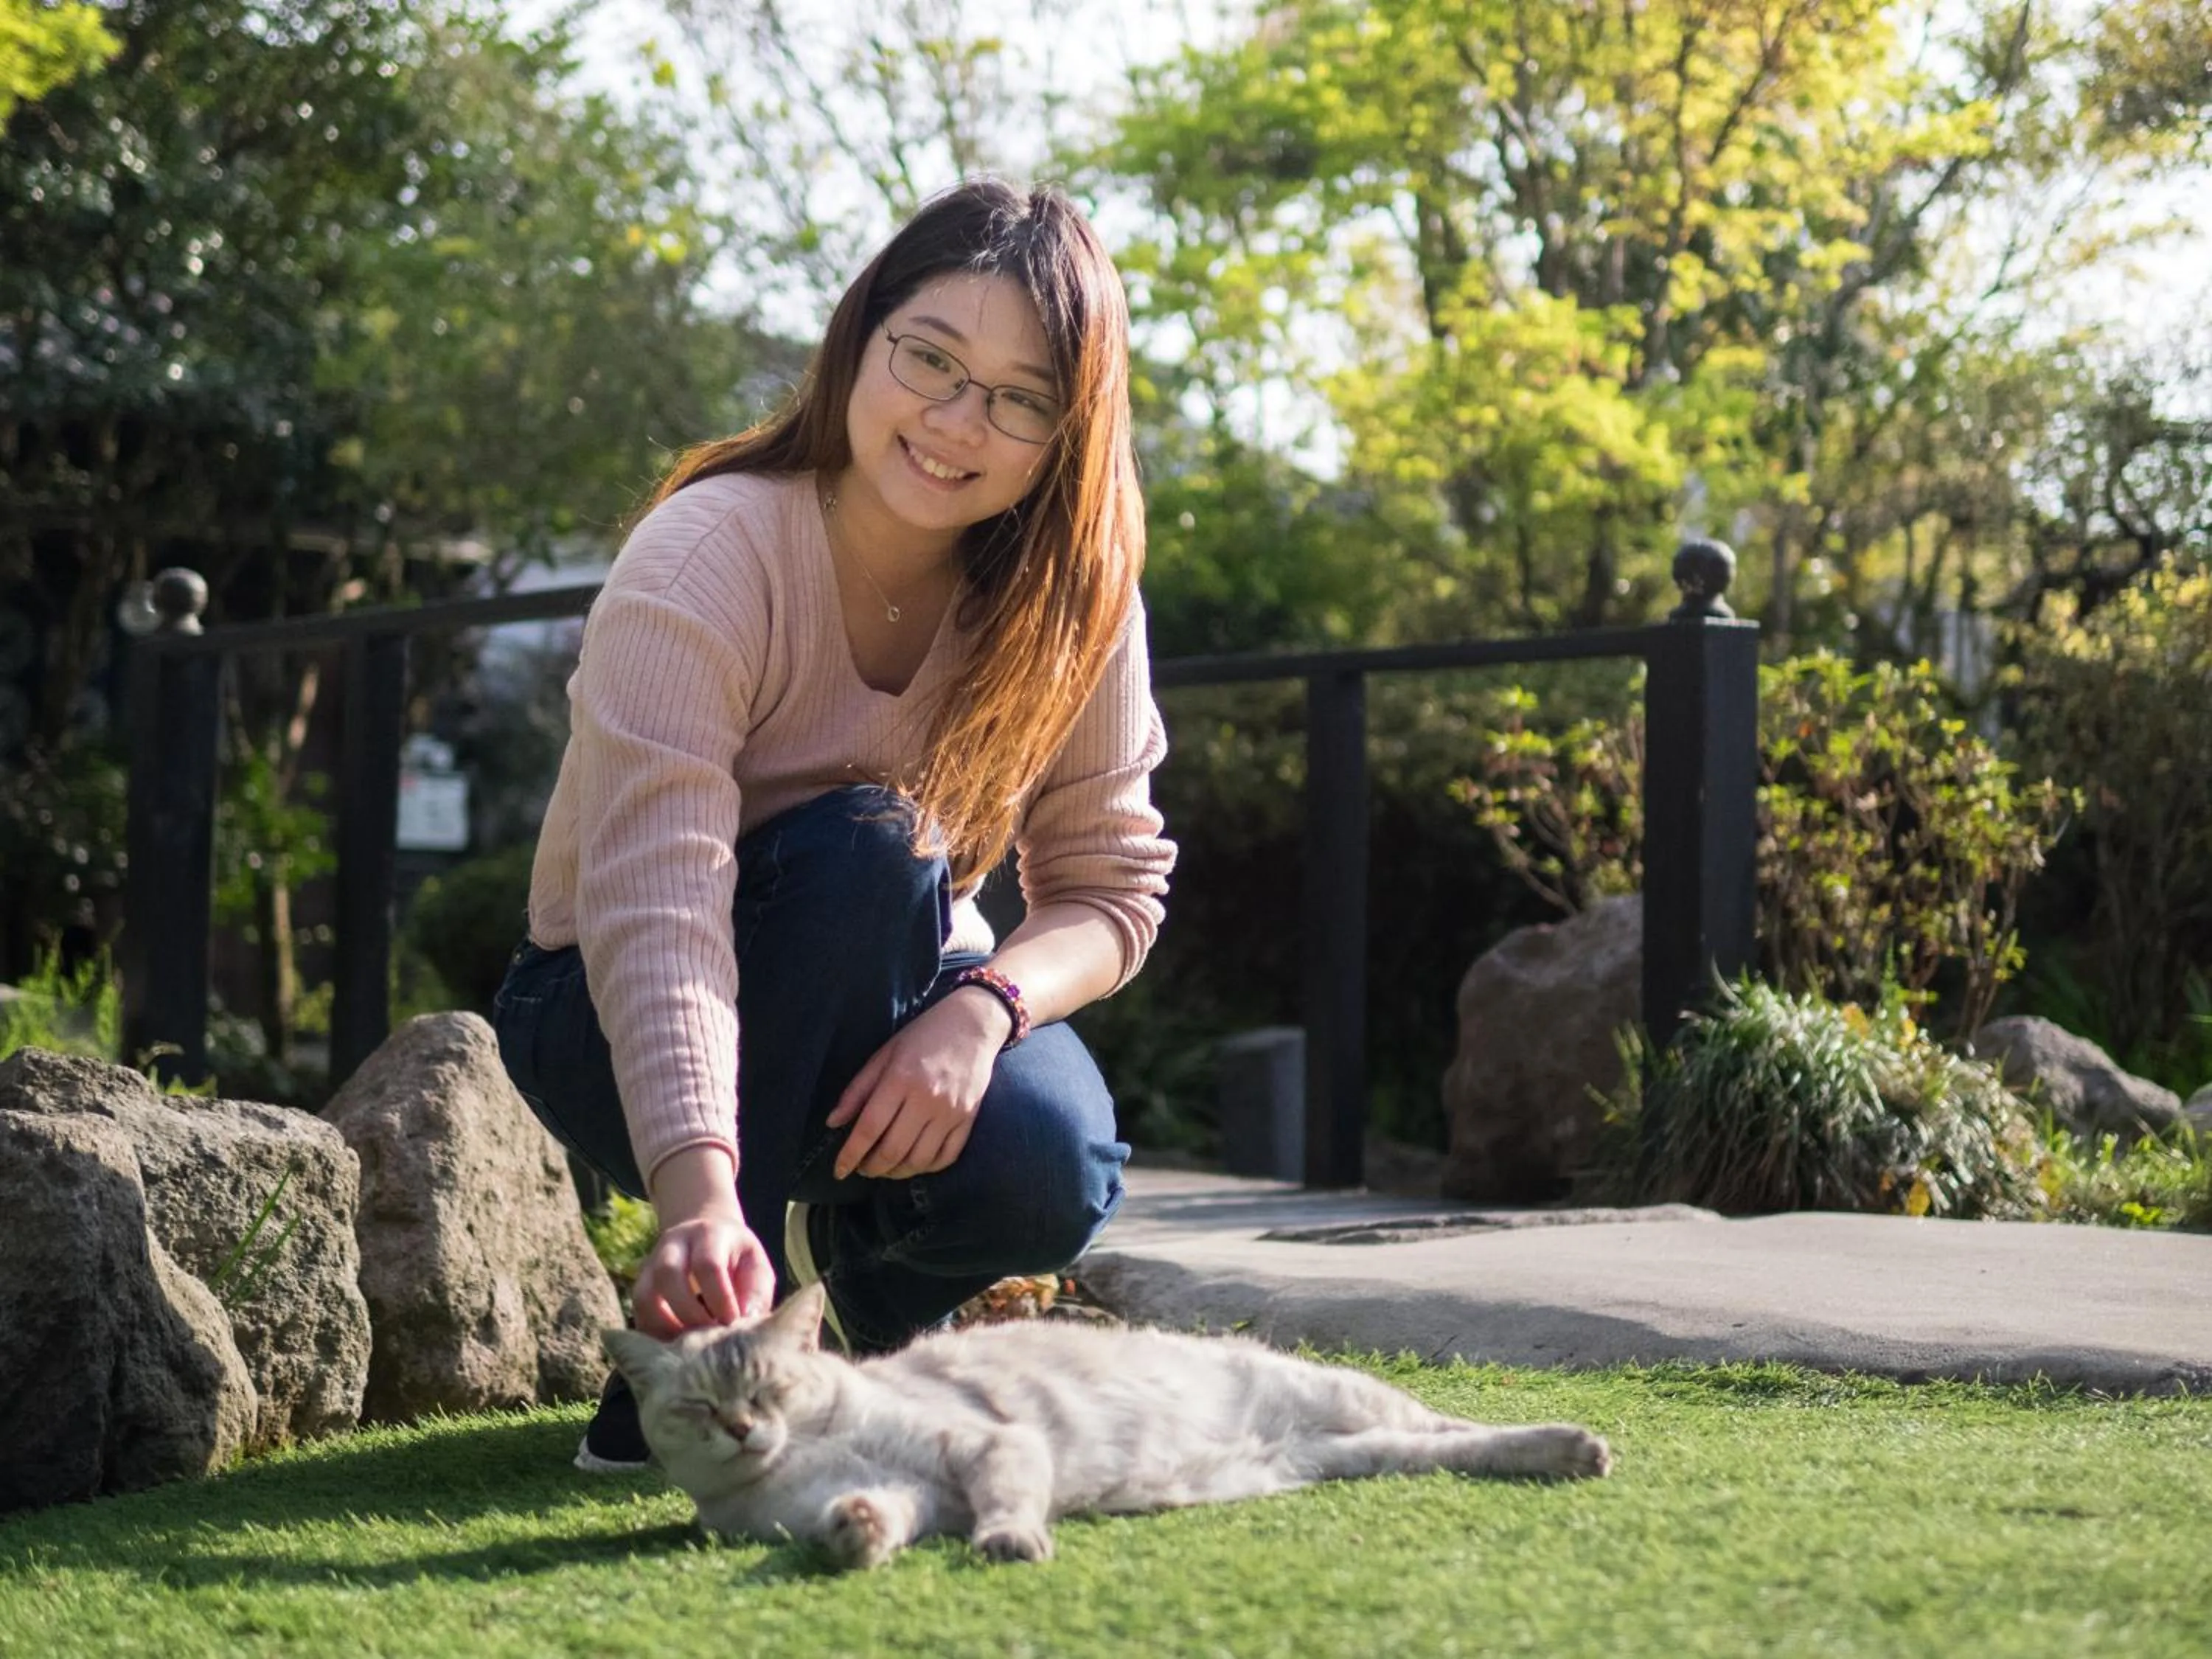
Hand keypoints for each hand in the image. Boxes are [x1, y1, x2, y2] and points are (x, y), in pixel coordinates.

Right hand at [633, 1152, 776, 1337]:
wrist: (709, 1237)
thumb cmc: (738, 1259)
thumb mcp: (756, 1265)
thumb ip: (755, 1292)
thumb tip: (746, 1321)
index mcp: (708, 1234)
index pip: (708, 1264)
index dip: (719, 1298)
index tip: (732, 1324)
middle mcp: (673, 1244)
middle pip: (668, 1274)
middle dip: (689, 1313)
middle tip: (709, 1339)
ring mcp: (651, 1264)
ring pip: (644, 1296)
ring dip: (665, 1328)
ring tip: (690, 1348)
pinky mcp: (640, 1285)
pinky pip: (638, 1314)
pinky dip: (653, 1335)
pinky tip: (674, 1349)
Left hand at [828, 987, 1010, 1180]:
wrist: (973, 1024)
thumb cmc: (922, 1036)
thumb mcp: (884, 1055)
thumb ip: (857, 1090)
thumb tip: (833, 1123)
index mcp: (900, 1079)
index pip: (869, 1128)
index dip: (850, 1154)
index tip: (838, 1170)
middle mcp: (926, 1099)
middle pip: (893, 1149)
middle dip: (871, 1167)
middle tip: (862, 1168)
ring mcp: (951, 1112)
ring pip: (919, 1160)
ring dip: (897, 1172)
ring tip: (885, 1168)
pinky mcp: (969, 1119)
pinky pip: (947, 1156)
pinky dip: (927, 1168)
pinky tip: (914, 1163)